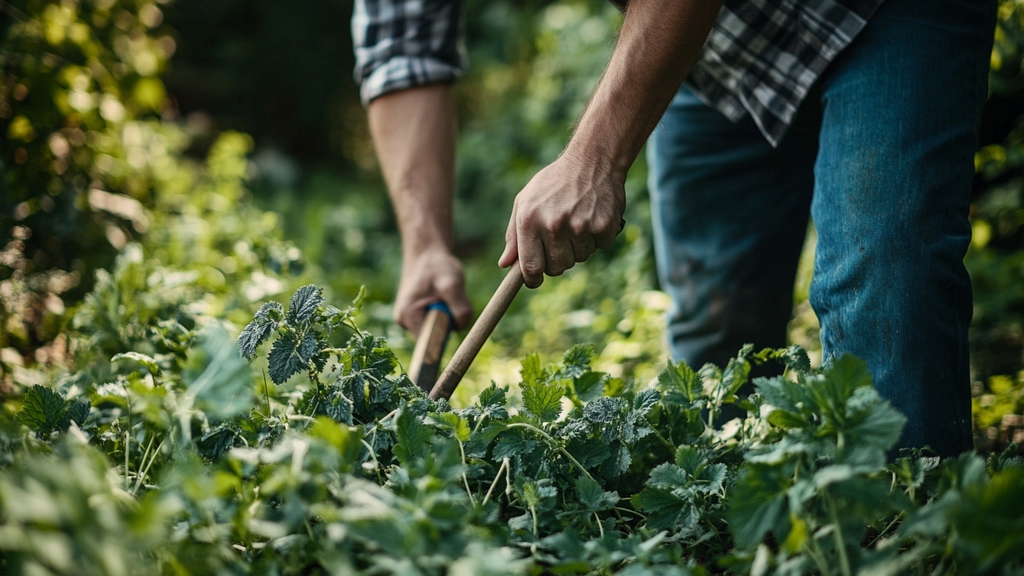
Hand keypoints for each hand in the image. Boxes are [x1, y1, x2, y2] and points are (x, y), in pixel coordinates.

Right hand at [395, 248, 472, 333]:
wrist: (427, 253)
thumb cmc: (437, 265)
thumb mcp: (452, 283)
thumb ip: (459, 307)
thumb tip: (462, 327)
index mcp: (408, 316)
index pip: (428, 344)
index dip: (444, 340)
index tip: (453, 328)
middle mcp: (405, 322)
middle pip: (436, 338)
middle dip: (449, 323)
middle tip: (451, 299)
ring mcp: (411, 320)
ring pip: (439, 330)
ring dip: (449, 317)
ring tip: (446, 295)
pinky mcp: (419, 317)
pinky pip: (439, 323)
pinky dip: (446, 313)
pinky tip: (442, 298)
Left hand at [498, 154, 625, 287]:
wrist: (593, 160)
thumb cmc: (554, 183)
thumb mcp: (526, 201)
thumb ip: (514, 235)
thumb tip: (505, 265)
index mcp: (530, 220)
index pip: (530, 267)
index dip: (532, 280)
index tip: (534, 281)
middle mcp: (553, 225)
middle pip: (556, 268)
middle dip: (557, 261)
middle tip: (560, 241)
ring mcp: (580, 227)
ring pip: (579, 259)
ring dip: (578, 247)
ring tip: (577, 222)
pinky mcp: (603, 226)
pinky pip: (599, 248)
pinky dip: (597, 238)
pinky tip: (593, 217)